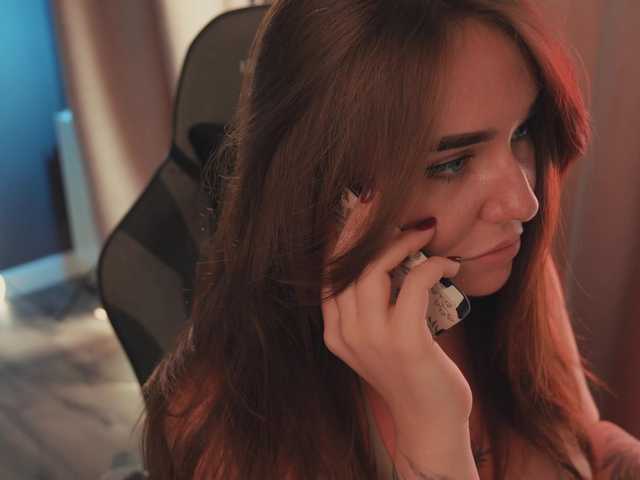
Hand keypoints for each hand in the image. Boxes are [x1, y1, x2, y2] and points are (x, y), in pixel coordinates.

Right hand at [321, 190, 471, 432]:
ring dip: (400, 242)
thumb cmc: (411, 375)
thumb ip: (372, 306)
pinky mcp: (405, 341)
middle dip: (362, 226)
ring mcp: (373, 339)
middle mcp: (346, 334)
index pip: (327, 274)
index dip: (340, 238)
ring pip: (374, 269)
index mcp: (336, 333)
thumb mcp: (379, 340)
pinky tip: (447, 263)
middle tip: (380, 200)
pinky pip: (414, 283)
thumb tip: (389, 256)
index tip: (355, 210)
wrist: (430, 423)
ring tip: (423, 231)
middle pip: (345, 265)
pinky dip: (432, 264)